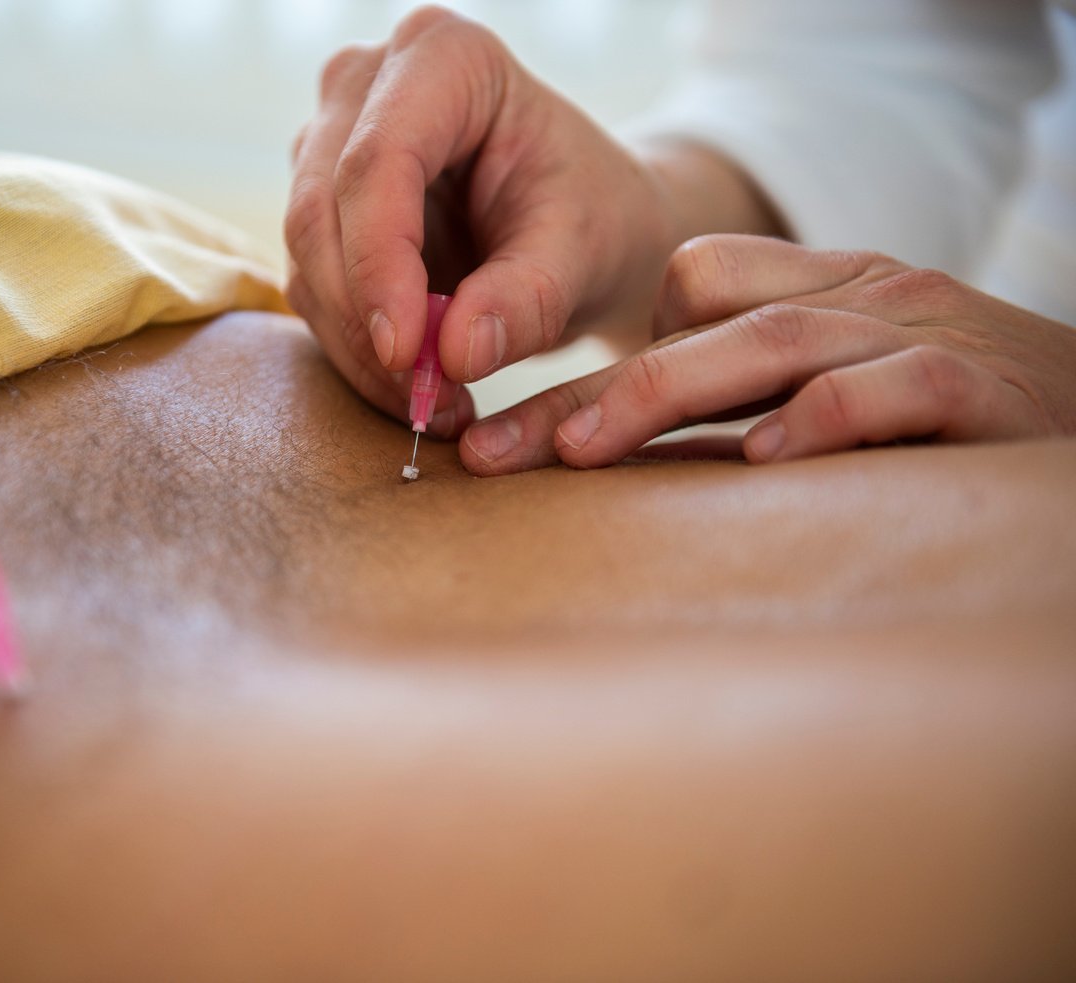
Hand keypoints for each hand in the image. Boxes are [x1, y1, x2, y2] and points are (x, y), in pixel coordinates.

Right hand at [283, 5, 685, 435]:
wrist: (580, 225)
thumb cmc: (593, 213)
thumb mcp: (584, 251)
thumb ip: (529, 297)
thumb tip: (454, 354)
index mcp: (446, 58)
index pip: (378, 162)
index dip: (380, 265)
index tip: (408, 355)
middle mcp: (367, 85)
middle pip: (322, 211)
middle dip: (365, 320)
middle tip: (423, 401)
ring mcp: (330, 143)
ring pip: (307, 258)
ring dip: (359, 348)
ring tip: (434, 405)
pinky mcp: (320, 206)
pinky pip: (313, 288)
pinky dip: (357, 350)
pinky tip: (415, 386)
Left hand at [460, 234, 1075, 472]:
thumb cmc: (950, 421)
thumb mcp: (840, 389)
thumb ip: (741, 407)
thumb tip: (604, 455)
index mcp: (823, 288)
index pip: (692, 282)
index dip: (607, 352)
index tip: (522, 430)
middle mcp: (863, 297)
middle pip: (702, 320)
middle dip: (591, 389)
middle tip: (494, 452)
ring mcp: (923, 336)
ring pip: (777, 342)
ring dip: (667, 393)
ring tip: (584, 450)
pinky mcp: (985, 393)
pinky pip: (891, 389)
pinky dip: (823, 417)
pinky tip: (764, 458)